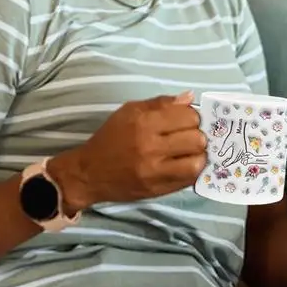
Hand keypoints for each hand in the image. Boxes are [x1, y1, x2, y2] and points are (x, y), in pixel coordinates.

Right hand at [48, 90, 205, 209]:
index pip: (188, 116)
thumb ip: (162, 103)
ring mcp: (155, 170)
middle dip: (197, 136)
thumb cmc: (111, 138)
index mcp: (144, 122)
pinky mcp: (157, 189)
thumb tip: (190, 97)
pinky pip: (189, 179)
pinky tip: (184, 165)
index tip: (185, 121)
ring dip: (197, 155)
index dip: (192, 117)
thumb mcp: (130, 112)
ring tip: (189, 153)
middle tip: (188, 137)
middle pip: (196, 138)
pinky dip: (191, 170)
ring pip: (197, 161)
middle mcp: (150, 146)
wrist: (89, 173)